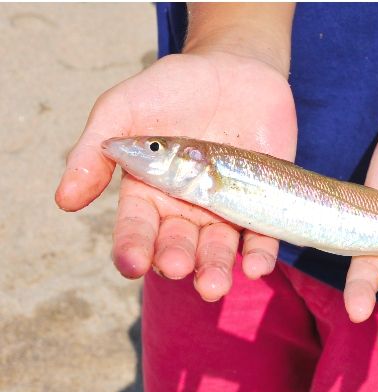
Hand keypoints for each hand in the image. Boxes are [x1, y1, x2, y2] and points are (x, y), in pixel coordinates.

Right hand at [55, 51, 296, 300]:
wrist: (235, 68)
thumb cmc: (174, 88)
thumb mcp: (125, 107)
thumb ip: (96, 150)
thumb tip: (65, 199)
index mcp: (150, 194)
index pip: (137, 229)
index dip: (132, 248)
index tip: (132, 263)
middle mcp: (186, 210)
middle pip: (179, 246)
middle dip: (176, 260)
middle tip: (177, 266)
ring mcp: (225, 210)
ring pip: (218, 250)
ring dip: (214, 270)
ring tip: (212, 286)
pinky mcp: (262, 205)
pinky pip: (261, 237)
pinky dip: (260, 255)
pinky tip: (257, 266)